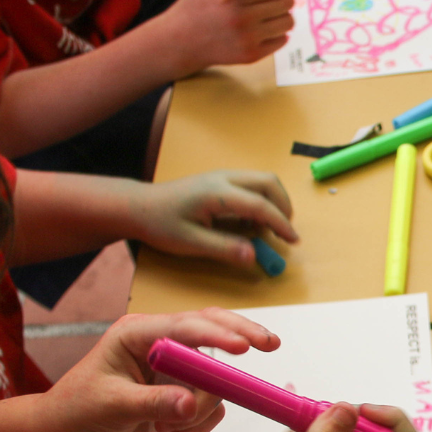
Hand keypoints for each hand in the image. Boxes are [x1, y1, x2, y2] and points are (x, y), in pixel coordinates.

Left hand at [38, 309, 278, 431]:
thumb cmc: (75, 413)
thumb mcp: (112, 406)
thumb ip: (153, 403)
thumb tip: (192, 403)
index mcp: (138, 334)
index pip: (186, 327)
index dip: (217, 334)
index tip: (244, 346)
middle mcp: (160, 346)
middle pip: (213, 330)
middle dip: (241, 337)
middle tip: (270, 345)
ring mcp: (173, 371)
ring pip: (215, 382)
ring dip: (201, 411)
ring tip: (166, 431)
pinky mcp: (180, 395)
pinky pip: (210, 408)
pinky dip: (197, 427)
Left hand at [133, 170, 298, 268]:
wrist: (138, 206)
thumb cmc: (161, 224)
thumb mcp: (190, 243)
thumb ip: (224, 249)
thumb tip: (254, 256)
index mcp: (217, 193)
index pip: (260, 204)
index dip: (281, 223)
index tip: (293, 241)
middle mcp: (224, 178)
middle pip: (268, 182)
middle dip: (284, 206)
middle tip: (284, 232)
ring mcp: (222, 176)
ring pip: (262, 180)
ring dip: (273, 202)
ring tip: (264, 229)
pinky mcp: (220, 179)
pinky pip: (251, 184)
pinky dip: (260, 200)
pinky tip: (248, 222)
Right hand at [154, 0, 293, 72]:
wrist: (180, 40)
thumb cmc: (197, 4)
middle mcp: (243, 17)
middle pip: (286, 2)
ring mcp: (248, 38)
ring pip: (287, 22)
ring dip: (282, 14)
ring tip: (269, 10)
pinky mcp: (251, 55)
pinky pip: (281, 40)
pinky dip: (277, 32)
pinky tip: (264, 26)